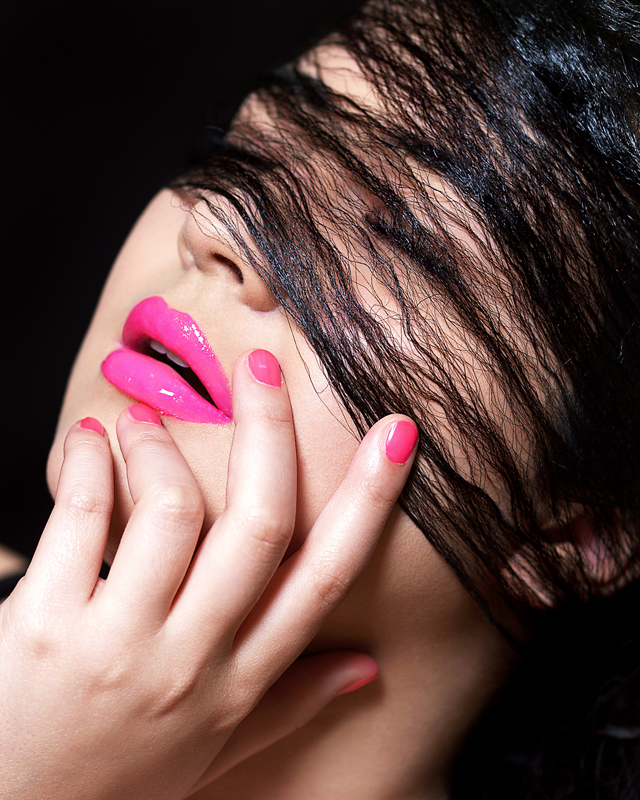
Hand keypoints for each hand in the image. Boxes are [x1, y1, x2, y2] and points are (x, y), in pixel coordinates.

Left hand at [0, 350, 416, 799]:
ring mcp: (119, 643)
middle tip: (264, 366)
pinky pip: (84, 516)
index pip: (324, 579)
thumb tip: (367, 665)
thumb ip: (292, 701)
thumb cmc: (117, 780)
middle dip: (271, 430)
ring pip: (172, 509)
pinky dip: (91, 461)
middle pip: (258, 524)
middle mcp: (191, 660)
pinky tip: (93, 441)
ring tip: (143, 424)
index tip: (396, 434)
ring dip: (160, 445)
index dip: (369, 501)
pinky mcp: (46, 626)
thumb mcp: (215, 750)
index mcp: (238, 681)